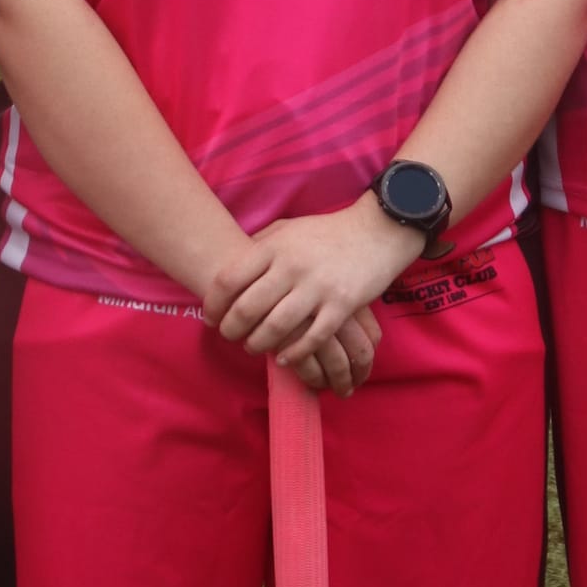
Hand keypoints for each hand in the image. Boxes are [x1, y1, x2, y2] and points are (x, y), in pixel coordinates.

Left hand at [203, 198, 423, 392]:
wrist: (375, 232)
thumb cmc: (325, 233)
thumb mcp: (287, 229)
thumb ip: (260, 245)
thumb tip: (232, 265)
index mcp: (274, 246)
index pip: (230, 279)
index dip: (214, 304)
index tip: (211, 317)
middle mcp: (292, 266)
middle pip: (247, 308)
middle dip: (231, 329)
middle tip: (229, 337)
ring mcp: (317, 287)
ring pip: (275, 328)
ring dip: (258, 344)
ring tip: (253, 347)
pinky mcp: (341, 306)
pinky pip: (311, 339)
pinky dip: (293, 353)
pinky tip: (284, 357)